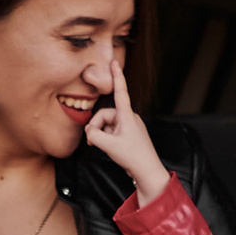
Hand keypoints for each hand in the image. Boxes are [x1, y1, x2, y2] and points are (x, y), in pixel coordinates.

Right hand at [81, 62, 169, 203]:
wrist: (146, 171)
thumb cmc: (132, 156)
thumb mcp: (108, 145)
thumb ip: (93, 135)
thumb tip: (89, 132)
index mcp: (127, 115)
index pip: (120, 91)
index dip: (116, 76)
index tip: (115, 62)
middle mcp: (128, 118)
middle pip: (105, 115)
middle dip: (96, 126)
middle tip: (93, 141)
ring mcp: (128, 127)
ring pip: (106, 125)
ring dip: (100, 135)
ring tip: (101, 147)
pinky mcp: (128, 135)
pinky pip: (111, 132)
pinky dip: (106, 139)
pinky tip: (108, 149)